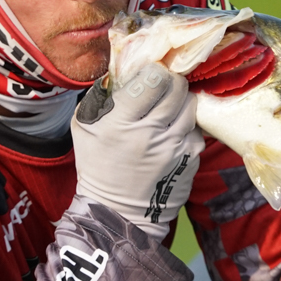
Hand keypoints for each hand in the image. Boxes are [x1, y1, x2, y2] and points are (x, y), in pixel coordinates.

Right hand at [72, 62, 200, 229]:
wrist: (119, 213)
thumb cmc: (98, 165)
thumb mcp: (84, 127)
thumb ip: (100, 94)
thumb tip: (123, 67)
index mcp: (120, 123)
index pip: (153, 79)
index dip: (154, 72)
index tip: (149, 76)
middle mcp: (151, 134)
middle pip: (177, 87)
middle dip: (170, 82)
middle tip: (161, 89)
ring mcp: (175, 148)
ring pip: (191, 105)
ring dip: (180, 103)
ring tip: (166, 112)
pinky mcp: (191, 160)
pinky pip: (196, 129)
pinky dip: (186, 127)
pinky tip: (171, 135)